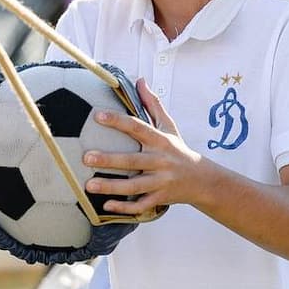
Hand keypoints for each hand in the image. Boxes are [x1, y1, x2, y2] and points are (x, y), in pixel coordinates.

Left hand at [81, 82, 208, 215]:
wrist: (202, 180)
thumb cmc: (178, 150)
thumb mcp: (169, 126)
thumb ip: (153, 105)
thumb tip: (140, 81)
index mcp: (160, 141)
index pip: (138, 127)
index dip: (118, 121)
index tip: (98, 115)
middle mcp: (161, 161)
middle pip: (133, 160)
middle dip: (109, 160)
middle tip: (86, 158)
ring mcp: (161, 182)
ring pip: (134, 186)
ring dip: (111, 187)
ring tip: (89, 185)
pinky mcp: (160, 198)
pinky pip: (140, 205)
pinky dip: (124, 208)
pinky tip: (106, 206)